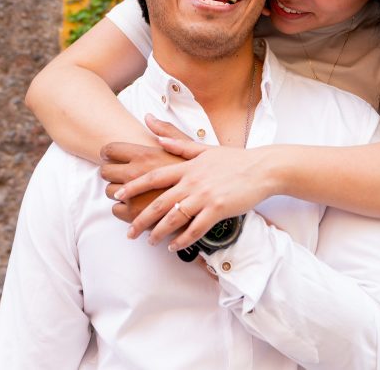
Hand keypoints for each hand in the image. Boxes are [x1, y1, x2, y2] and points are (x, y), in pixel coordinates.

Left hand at [116, 124, 277, 250]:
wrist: (262, 169)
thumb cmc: (234, 159)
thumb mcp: (205, 148)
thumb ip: (178, 143)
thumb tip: (154, 132)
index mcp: (188, 167)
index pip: (154, 177)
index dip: (133, 186)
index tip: (118, 196)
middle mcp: (192, 181)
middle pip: (159, 202)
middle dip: (141, 220)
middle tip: (130, 233)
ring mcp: (205, 196)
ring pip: (174, 218)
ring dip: (159, 233)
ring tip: (151, 242)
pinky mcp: (218, 209)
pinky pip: (195, 229)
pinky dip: (182, 239)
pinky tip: (174, 246)